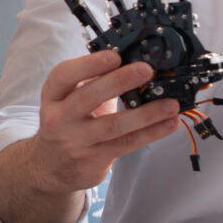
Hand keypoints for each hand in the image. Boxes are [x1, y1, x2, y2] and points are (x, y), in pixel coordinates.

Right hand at [20, 50, 181, 195]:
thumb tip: (131, 62)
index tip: (115, 56)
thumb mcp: (68, 99)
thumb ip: (92, 82)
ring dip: (146, 113)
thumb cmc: (67, 123)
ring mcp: (77, 141)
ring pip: (114, 126)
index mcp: (53, 96)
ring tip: (170, 104)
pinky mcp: (94, 160)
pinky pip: (127, 144)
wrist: (52, 166)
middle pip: (89, 97)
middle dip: (120, 81)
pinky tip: (168, 123)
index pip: (64, 76)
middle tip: (146, 70)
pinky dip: (151, 133)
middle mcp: (60, 118)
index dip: (89, 64)